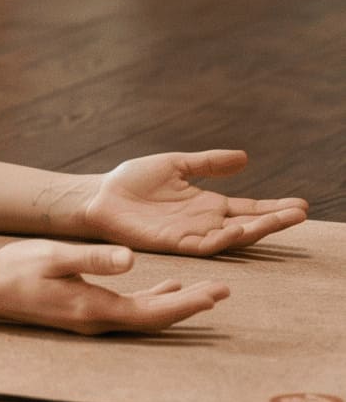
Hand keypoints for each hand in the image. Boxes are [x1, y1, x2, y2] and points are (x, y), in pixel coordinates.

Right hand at [0, 239, 227, 335]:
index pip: (152, 311)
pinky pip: (130, 310)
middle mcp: (99, 321)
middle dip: (190, 306)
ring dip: (175, 303)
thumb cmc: (16, 268)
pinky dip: (152, 299)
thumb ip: (93, 258)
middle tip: (223, 291)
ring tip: (206, 292)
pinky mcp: (86, 312)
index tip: (216, 294)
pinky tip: (165, 286)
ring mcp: (93, 320)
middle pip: (156, 318)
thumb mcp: (53, 256)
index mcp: (94, 307)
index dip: (187, 304)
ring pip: (146, 316)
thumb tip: (132, 259)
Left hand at [79, 149, 308, 255]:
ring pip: (232, 237)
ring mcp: (192, 234)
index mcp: (207, 204)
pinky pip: (205, 244)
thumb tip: (245, 157)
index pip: (248, 208)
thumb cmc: (133, 182)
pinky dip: (223, 238)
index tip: (300, 205)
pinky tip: (240, 228)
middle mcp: (205, 222)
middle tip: (301, 214)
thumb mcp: (176, 165)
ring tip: (281, 219)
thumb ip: (208, 163)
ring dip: (256, 229)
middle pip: (248, 223)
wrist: (100, 196)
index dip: (273, 207)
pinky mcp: (175, 243)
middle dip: (275, 220)